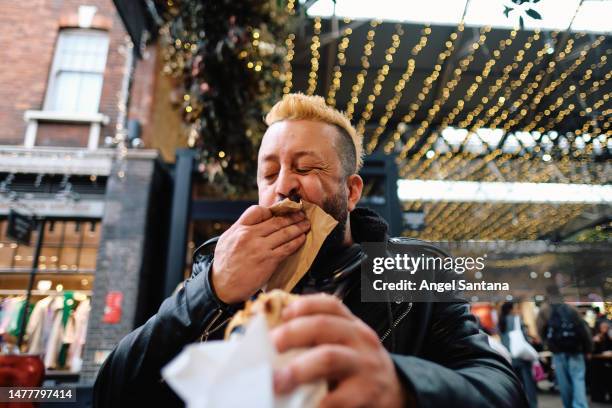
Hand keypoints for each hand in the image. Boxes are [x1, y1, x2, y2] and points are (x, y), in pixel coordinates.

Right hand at [212, 205, 309, 303]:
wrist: (222, 287)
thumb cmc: (225, 264)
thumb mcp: (226, 240)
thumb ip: (241, 229)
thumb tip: (258, 221)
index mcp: (239, 229)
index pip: (257, 211)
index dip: (271, 211)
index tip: (280, 213)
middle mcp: (250, 236)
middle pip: (276, 221)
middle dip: (292, 217)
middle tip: (301, 214)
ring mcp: (260, 248)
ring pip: (284, 233)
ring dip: (298, 227)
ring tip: (306, 224)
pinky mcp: (268, 261)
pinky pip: (287, 248)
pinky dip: (297, 242)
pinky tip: (302, 238)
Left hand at [271, 294, 408, 407]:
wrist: (395, 395)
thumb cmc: (358, 370)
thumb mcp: (347, 347)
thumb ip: (318, 341)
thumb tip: (271, 345)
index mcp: (351, 326)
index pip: (330, 305)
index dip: (305, 305)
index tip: (283, 314)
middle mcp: (359, 340)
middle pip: (323, 326)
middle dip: (292, 334)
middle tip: (270, 347)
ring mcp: (364, 366)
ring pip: (329, 357)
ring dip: (298, 369)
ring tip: (277, 382)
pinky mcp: (367, 394)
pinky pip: (338, 398)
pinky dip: (317, 402)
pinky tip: (303, 405)